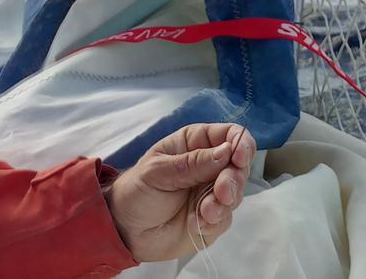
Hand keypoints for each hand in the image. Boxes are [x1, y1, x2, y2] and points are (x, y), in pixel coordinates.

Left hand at [102, 123, 254, 262]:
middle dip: (233, 179)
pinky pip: (226, 217)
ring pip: (236, 192)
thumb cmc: (136, 191)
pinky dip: (215, 221)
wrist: (125, 231)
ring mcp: (212, 193)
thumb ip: (193, 163)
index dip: (240, 143)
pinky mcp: (213, 218)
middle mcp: (209, 166)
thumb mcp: (158, 171)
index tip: (239, 158)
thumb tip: (227, 151)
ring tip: (204, 212)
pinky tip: (196, 223)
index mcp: (195, 144)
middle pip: (239, 165)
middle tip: (220, 193)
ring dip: (224, 203)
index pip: (228, 135)